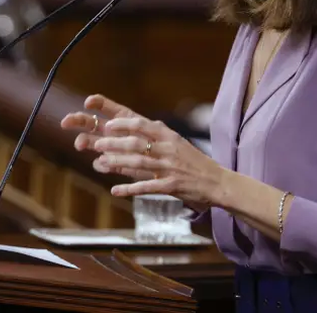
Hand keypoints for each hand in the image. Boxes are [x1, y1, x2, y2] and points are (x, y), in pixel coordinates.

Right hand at [60, 94, 155, 180]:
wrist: (168, 165)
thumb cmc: (162, 142)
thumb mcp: (153, 130)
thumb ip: (136, 127)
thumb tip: (114, 125)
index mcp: (122, 117)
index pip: (104, 105)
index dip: (96, 102)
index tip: (88, 102)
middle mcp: (112, 131)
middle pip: (89, 122)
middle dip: (77, 120)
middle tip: (65, 122)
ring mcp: (110, 148)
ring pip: (91, 142)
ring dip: (84, 141)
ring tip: (80, 144)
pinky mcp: (113, 165)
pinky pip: (102, 164)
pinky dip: (101, 164)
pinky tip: (102, 164)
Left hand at [93, 117, 226, 209]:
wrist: (217, 182)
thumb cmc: (196, 162)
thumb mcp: (179, 143)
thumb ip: (159, 136)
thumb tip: (138, 127)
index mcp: (170, 137)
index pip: (143, 125)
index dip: (124, 124)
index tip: (109, 125)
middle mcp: (169, 150)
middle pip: (137, 144)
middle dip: (115, 144)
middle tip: (98, 144)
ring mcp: (169, 168)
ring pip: (138, 163)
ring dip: (118, 163)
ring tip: (102, 163)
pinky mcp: (170, 186)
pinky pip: (146, 187)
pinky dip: (129, 189)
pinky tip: (115, 191)